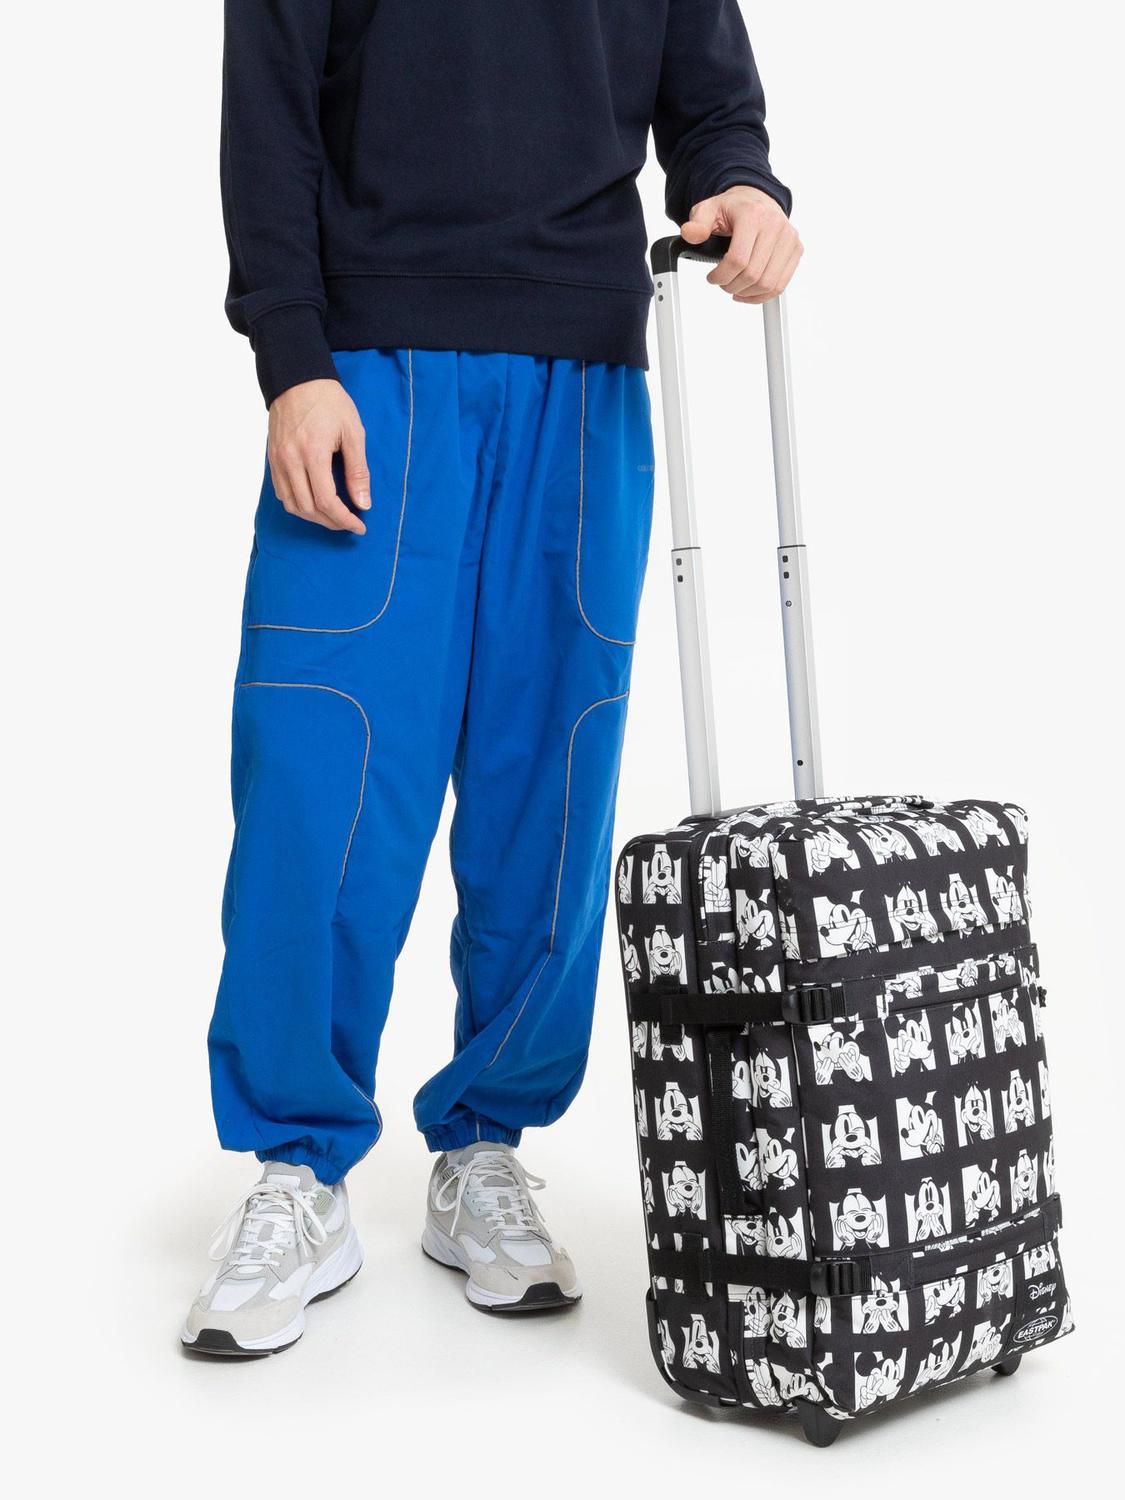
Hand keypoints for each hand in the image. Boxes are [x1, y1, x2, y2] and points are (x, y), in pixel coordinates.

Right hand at [267, 379, 369, 533]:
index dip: (344, 520)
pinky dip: (298, 504)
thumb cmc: (329, 402)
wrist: (297, 379)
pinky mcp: (272, 459)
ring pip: (292, 505)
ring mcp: (277, 460)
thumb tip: (363, 503)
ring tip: (333, 516)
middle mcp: (290, 460)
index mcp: (312, 453)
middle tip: (349, 523)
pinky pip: (281, 492)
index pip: (327, 501)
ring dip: (313, 517)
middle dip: (331, 522)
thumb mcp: (353, 433)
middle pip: (308, 508)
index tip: (359, 526)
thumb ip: (358, 471)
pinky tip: (314, 502)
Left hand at [681, 185, 802, 303]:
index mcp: (753, 215)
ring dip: (747, 293)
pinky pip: (781, 285)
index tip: (712, 278)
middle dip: (732, 286)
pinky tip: (749, 292)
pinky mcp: (796, 249)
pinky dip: (763, 296)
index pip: (738, 259)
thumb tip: (689, 234)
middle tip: (723, 283)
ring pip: (768, 284)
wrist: (756, 198)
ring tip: (734, 288)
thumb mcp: (708, 210)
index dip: (721, 276)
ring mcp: (788, 238)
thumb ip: (697, 224)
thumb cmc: (732, 208)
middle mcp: (775, 225)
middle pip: (753, 274)